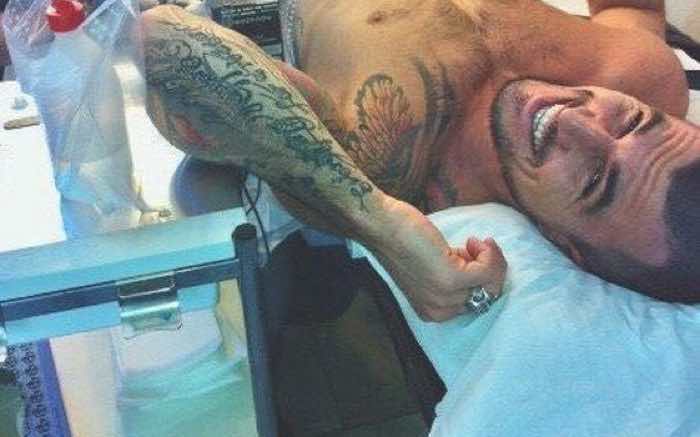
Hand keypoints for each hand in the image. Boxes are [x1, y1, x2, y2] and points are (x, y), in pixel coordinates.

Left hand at [369, 199, 506, 321]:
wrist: (382, 226)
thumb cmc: (405, 240)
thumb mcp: (432, 269)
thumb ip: (454, 279)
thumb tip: (486, 271)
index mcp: (432, 312)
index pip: (477, 305)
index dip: (482, 279)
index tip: (473, 257)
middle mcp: (438, 310)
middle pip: (488, 297)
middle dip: (490, 269)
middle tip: (477, 247)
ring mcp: (444, 296)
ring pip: (491, 284)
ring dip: (489, 258)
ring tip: (472, 243)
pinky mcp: (450, 278)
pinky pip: (488, 270)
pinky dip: (488, 253)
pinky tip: (473, 241)